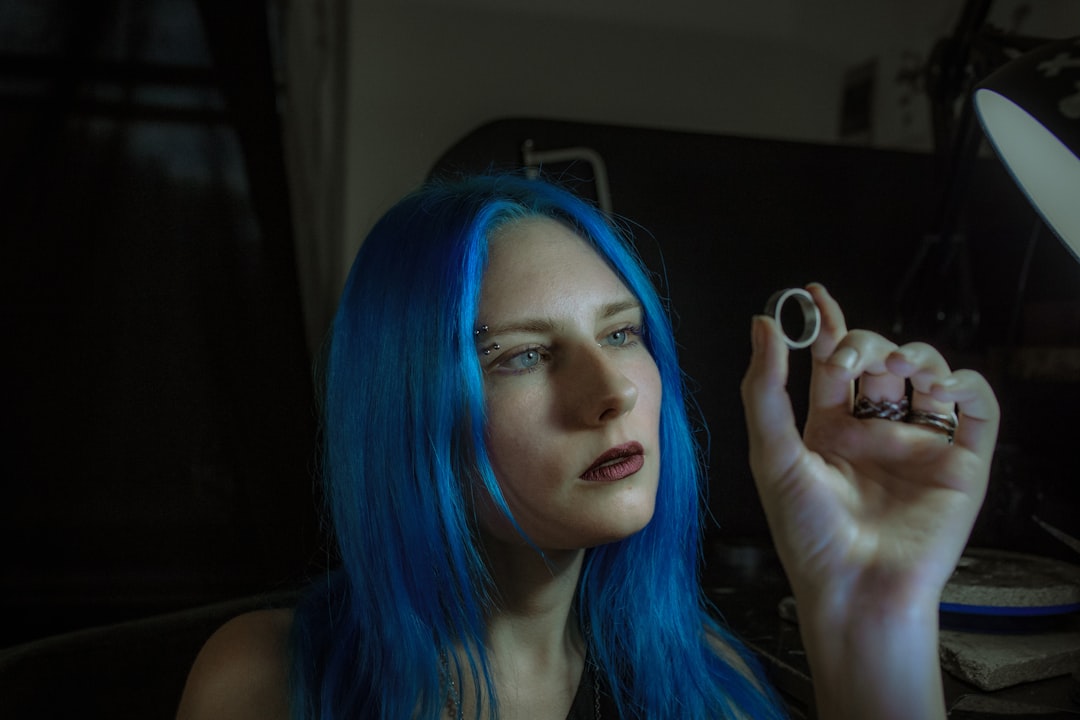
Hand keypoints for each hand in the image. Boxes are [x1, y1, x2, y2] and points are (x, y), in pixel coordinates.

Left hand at [740, 283, 999, 718]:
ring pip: (929, 372)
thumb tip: (761, 323)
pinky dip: (966, 385)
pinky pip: (978, 408)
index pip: (832, 361)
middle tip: (849, 357)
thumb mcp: (773, 455)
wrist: (854, 589)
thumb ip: (765, 390)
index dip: (826, 324)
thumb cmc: (807, 534)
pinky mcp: (961, 462)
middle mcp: (875, 430)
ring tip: (896, 369)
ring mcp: (920, 443)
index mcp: (829, 427)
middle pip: (880, 359)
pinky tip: (939, 390)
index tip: (812, 294)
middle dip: (865, 343)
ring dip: (915, 355)